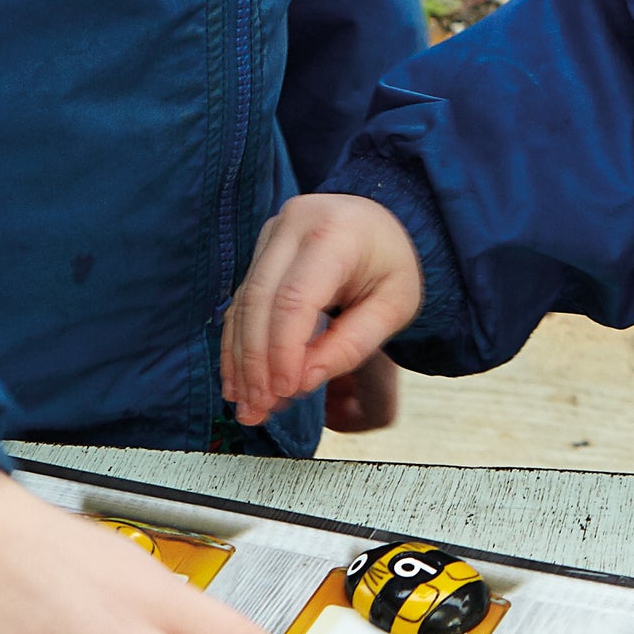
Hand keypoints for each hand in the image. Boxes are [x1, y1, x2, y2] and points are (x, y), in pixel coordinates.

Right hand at [224, 193, 421, 426]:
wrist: (382, 224)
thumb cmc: (391, 266)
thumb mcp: (393, 307)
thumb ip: (351, 344)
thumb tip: (301, 381)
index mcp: (335, 233)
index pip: (294, 299)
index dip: (282, 350)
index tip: (284, 392)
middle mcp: (294, 225)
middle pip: (259, 301)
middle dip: (255, 362)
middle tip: (257, 409)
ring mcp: (271, 235)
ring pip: (243, 303)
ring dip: (241, 360)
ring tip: (248, 406)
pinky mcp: (259, 252)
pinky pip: (241, 301)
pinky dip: (239, 344)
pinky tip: (240, 381)